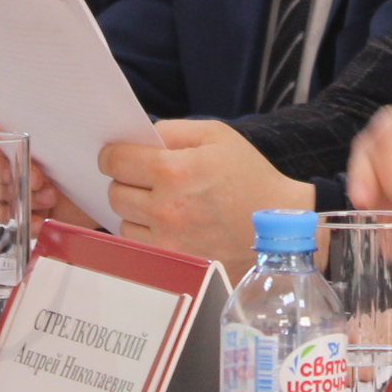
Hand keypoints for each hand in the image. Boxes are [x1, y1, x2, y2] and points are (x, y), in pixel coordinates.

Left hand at [100, 119, 311, 266]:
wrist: (278, 226)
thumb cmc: (249, 176)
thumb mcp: (217, 136)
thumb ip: (172, 130)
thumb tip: (139, 137)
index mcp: (173, 170)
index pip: (115, 160)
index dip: (113, 155)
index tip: (120, 156)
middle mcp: (164, 207)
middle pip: (114, 192)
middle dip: (125, 182)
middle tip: (144, 179)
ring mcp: (167, 239)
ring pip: (122, 220)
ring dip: (134, 210)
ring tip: (161, 203)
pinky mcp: (173, 261)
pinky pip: (138, 244)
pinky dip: (145, 232)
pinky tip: (167, 224)